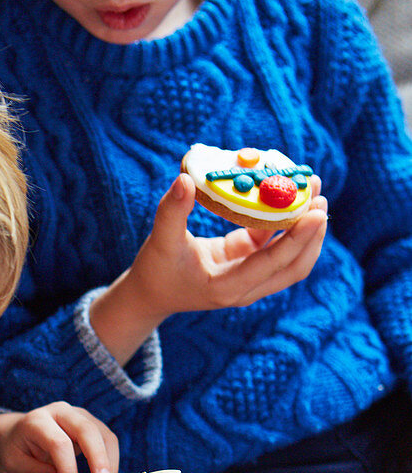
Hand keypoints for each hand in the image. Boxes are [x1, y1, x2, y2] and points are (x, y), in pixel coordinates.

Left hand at [0, 403, 118, 472]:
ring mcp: (78, 415)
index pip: (58, 442)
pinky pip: (108, 439)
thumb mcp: (15, 463)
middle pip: (86, 430)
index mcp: (37, 421)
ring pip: (103, 433)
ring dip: (110, 461)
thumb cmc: (17, 450)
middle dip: (98, 458)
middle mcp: (60, 411)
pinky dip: (112, 459)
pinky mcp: (91, 423)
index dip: (68, 467)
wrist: (19, 433)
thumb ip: (35, 472)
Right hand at [90, 173, 327, 363]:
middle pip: (294, 267)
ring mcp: (249, 275)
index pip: (272, 264)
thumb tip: (185, 179)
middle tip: (320, 197)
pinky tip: (288, 194)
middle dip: (313, 235)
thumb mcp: (160, 241)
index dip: (297, 238)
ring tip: (314, 192)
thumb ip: (172, 211)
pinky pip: (275, 243)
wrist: (151, 293)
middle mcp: (246, 287)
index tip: (316, 211)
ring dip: (306, 229)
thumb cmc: (156, 270)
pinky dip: (286, 222)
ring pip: (290, 258)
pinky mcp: (247, 261)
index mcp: (228, 286)